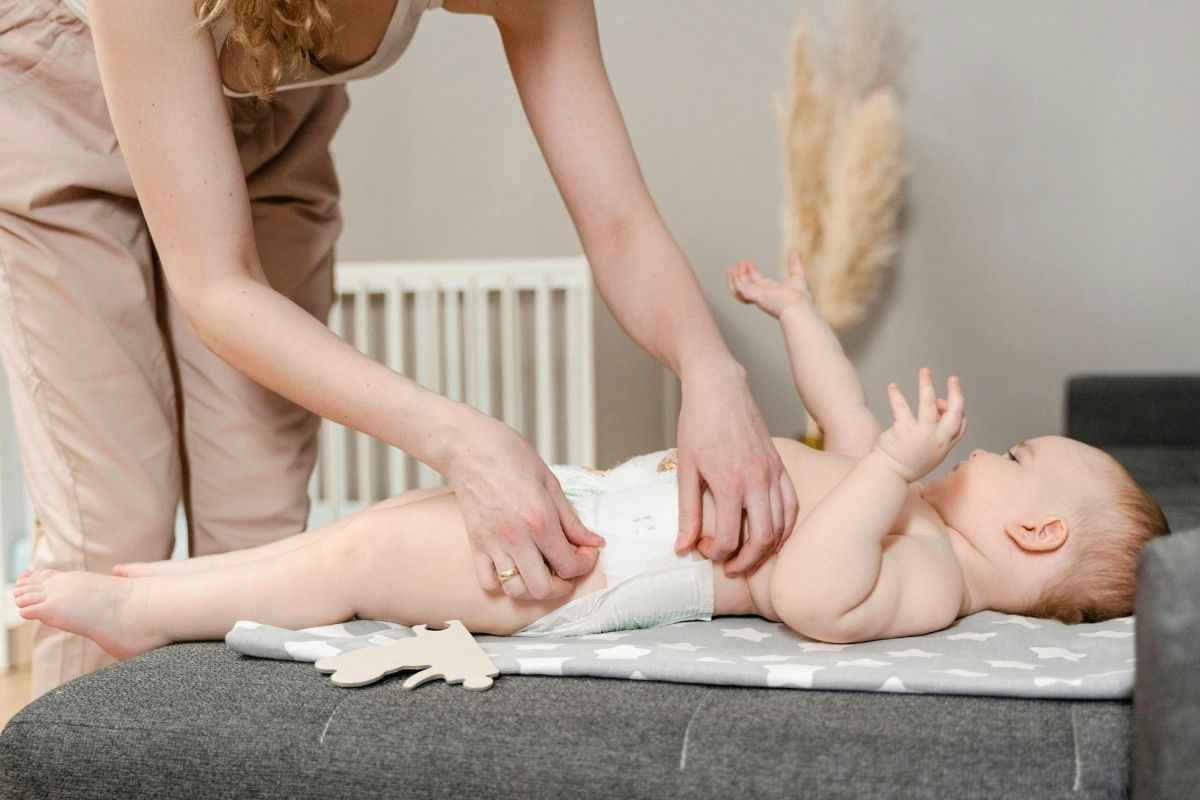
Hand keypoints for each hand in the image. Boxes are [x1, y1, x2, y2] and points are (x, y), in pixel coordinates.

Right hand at [444, 411, 604, 600]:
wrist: (469, 447)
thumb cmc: (511, 456)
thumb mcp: (551, 483)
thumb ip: (572, 519)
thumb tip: (594, 542)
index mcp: (540, 520)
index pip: (568, 563)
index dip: (584, 563)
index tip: (587, 553)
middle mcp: (516, 537)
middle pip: (542, 588)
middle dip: (562, 585)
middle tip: (567, 571)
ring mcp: (493, 544)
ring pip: (515, 590)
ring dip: (533, 589)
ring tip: (542, 574)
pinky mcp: (475, 544)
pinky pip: (487, 581)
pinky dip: (503, 584)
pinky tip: (514, 568)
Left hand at [674, 361, 799, 575]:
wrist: (719, 388)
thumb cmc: (697, 425)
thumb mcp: (685, 469)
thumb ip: (687, 512)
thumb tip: (683, 547)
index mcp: (730, 484)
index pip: (730, 539)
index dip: (716, 554)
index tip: (703, 550)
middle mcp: (758, 481)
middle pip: (763, 540)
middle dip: (746, 562)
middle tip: (730, 569)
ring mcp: (773, 473)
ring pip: (782, 526)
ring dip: (768, 550)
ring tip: (749, 558)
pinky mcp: (781, 466)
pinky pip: (791, 505)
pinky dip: (785, 527)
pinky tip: (773, 536)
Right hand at [725, 251, 812, 318]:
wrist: (798, 307)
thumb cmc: (799, 298)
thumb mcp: (797, 276)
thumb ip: (795, 265)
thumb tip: (795, 251)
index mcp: (771, 291)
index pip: (757, 281)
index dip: (751, 272)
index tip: (749, 263)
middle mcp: (762, 295)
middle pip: (747, 285)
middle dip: (741, 274)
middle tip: (740, 263)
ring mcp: (757, 297)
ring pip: (740, 289)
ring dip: (735, 279)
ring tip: (731, 269)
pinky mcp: (755, 297)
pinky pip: (740, 290)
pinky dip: (735, 281)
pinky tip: (733, 272)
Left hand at [873, 368, 966, 482]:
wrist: (888, 477)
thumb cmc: (906, 464)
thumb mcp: (930, 454)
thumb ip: (936, 432)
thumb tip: (937, 405)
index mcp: (944, 446)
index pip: (961, 426)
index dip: (960, 411)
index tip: (953, 401)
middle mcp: (936, 439)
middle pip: (953, 412)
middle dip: (955, 393)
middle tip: (953, 378)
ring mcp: (921, 434)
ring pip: (928, 404)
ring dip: (927, 385)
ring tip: (925, 371)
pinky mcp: (903, 431)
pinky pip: (901, 407)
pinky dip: (896, 395)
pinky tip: (892, 386)